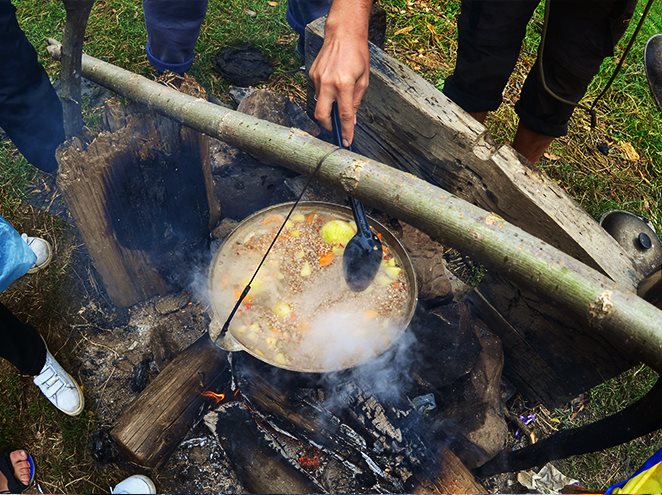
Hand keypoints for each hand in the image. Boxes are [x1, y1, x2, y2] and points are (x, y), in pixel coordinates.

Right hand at [309, 3, 370, 145]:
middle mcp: (328, 83)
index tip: (347, 141)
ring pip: (318, 103)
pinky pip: (317, 91)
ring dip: (327, 108)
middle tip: (336, 130)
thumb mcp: (364, 79)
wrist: (343, 33)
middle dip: (328, 127)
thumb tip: (351, 119)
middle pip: (321, 115)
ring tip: (336, 102)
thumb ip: (357, 100)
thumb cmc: (357, 54)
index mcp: (343, 85)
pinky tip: (332, 87)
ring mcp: (317, 79)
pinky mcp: (311, 74)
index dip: (346, 131)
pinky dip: (324, 95)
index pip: (344, 115)